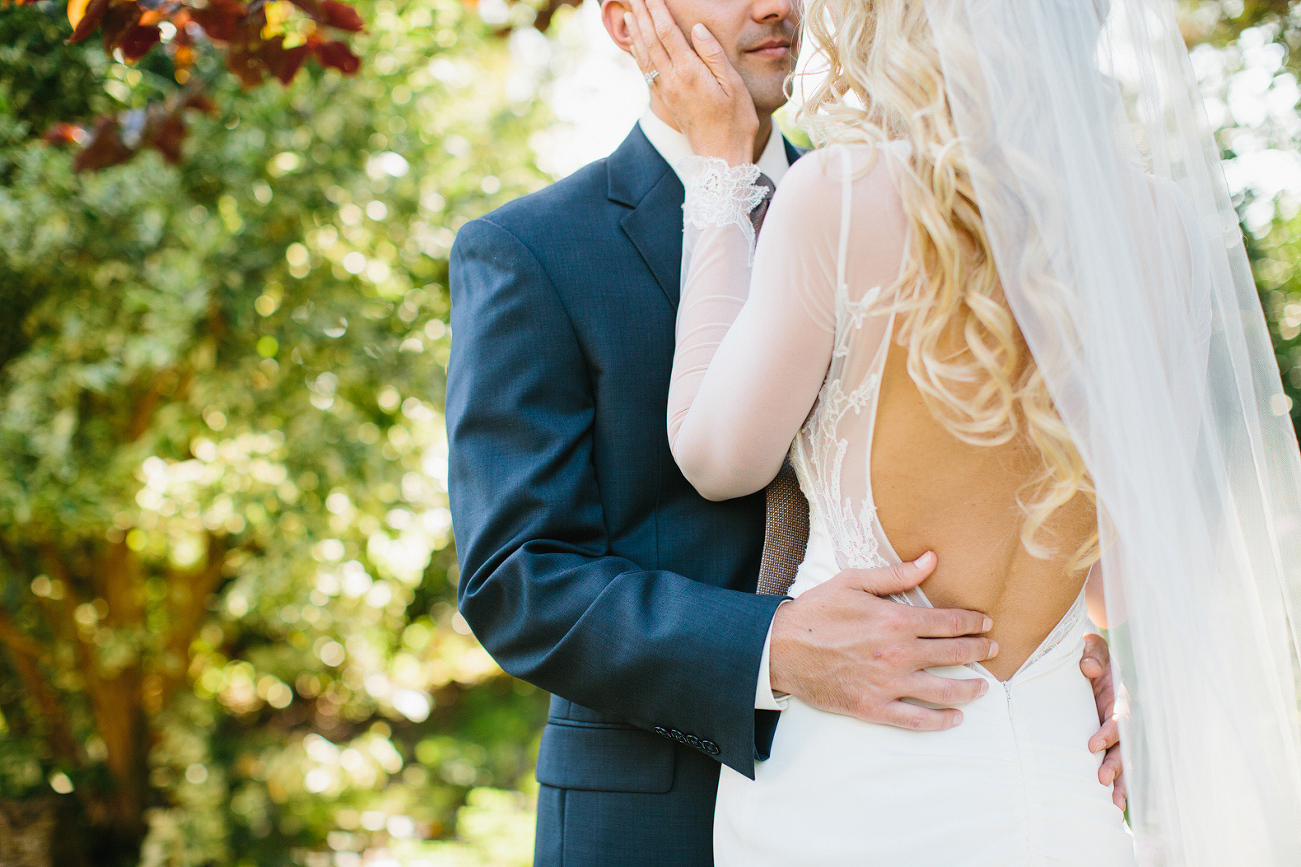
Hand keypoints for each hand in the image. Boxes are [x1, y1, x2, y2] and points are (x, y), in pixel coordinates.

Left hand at [624, 0, 757, 164]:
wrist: (721, 157)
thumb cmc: (735, 122)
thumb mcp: (733, 85)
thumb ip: (714, 54)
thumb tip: (696, 28)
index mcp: (689, 72)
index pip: (668, 32)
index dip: (658, 9)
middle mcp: (672, 80)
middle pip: (651, 39)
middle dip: (642, 14)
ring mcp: (666, 91)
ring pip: (645, 54)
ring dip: (636, 30)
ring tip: (630, 11)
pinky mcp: (666, 100)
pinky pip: (647, 70)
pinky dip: (638, 52)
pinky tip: (636, 44)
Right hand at [769, 552, 998, 730]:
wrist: (780, 649)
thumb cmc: (816, 612)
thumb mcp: (853, 581)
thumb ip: (895, 574)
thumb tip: (931, 560)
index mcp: (896, 620)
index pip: (949, 622)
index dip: (973, 622)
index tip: (985, 622)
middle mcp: (898, 654)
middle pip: (954, 654)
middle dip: (979, 651)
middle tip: (992, 650)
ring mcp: (888, 684)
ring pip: (944, 691)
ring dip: (970, 688)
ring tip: (983, 687)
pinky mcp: (875, 708)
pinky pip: (918, 720)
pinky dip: (941, 721)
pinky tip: (955, 718)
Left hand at [1080, 633, 1126, 810]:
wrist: (1088, 660)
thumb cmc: (1090, 655)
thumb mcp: (1092, 648)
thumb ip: (1092, 654)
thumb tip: (1086, 668)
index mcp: (1120, 699)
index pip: (1119, 720)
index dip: (1109, 733)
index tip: (1092, 746)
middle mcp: (1122, 720)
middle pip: (1125, 747)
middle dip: (1116, 765)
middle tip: (1101, 780)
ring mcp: (1116, 734)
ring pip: (1124, 761)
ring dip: (1120, 783)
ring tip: (1111, 804)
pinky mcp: (1108, 743)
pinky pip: (1116, 765)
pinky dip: (1116, 785)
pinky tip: (1112, 806)